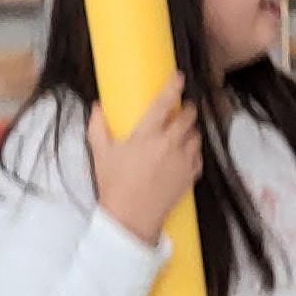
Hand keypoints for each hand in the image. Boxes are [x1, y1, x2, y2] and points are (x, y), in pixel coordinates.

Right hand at [89, 83, 200, 244]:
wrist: (131, 218)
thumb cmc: (114, 184)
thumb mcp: (101, 154)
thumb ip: (97, 127)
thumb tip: (96, 106)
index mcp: (147, 135)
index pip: (164, 104)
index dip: (173, 87)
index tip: (179, 77)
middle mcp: (169, 144)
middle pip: (188, 117)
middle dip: (187, 109)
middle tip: (182, 108)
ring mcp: (183, 160)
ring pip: (196, 136)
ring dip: (191, 130)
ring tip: (182, 132)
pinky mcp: (190, 176)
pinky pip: (199, 156)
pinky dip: (194, 151)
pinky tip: (184, 153)